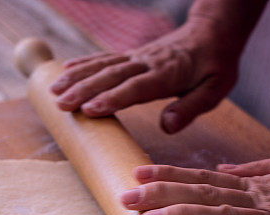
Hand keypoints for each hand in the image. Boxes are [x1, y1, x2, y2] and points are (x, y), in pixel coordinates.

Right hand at [49, 17, 242, 132]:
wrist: (213, 33)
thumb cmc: (215, 66)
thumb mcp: (215, 89)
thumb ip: (191, 107)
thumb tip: (168, 126)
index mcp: (167, 74)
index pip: (136, 87)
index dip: (113, 98)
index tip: (90, 110)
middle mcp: (147, 63)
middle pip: (111, 76)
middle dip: (84, 90)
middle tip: (60, 105)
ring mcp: (136, 57)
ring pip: (102, 66)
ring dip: (76, 77)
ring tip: (53, 91)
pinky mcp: (131, 56)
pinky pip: (104, 59)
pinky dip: (83, 63)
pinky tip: (64, 70)